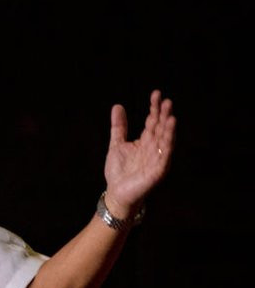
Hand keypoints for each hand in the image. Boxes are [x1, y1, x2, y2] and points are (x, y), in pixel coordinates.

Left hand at [103, 89, 176, 215]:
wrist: (117, 193)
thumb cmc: (119, 171)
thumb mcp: (116, 144)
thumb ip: (119, 126)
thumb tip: (118, 105)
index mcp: (145, 142)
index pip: (152, 122)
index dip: (154, 108)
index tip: (156, 94)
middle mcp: (153, 149)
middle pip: (160, 129)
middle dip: (164, 115)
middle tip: (166, 100)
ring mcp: (156, 160)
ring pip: (165, 141)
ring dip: (168, 130)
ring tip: (171, 116)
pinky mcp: (157, 172)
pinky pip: (163, 157)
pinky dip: (166, 146)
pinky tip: (168, 136)